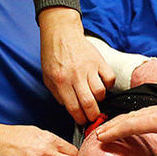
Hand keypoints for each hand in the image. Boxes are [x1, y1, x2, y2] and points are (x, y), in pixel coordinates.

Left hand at [39, 7, 115, 123]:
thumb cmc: (53, 56)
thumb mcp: (47, 77)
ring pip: (100, 92)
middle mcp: (75, 76)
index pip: (74, 108)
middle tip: (93, 117)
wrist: (61, 33)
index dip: (81, 119)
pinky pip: (109, 78)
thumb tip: (70, 108)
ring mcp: (89, 68)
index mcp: (61, 82)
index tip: (83, 122)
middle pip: (89, 104)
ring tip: (95, 98)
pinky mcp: (99, 60)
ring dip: (100, 100)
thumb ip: (57, 94)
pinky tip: (102, 84)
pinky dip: (108, 85)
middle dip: (93, 116)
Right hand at [95, 65, 156, 155]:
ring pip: (139, 115)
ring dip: (124, 122)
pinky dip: (137, 120)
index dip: (114, 132)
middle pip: (131, 117)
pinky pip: (149, 115)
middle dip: (113, 125)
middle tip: (97, 133)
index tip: (98, 138)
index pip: (130, 125)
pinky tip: (141, 124)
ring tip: (113, 129)